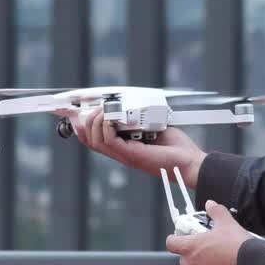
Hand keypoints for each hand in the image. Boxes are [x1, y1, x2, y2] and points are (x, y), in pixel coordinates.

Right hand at [62, 107, 205, 186]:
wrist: (189, 162)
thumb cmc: (175, 147)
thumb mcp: (154, 126)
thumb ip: (140, 117)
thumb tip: (131, 102)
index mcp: (122, 146)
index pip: (93, 137)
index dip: (81, 123)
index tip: (75, 108)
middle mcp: (119, 152)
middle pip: (88, 139)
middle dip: (84, 120)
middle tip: (95, 106)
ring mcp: (123, 155)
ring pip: (94, 140)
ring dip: (94, 121)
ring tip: (103, 109)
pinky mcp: (131, 155)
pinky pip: (108, 142)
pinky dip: (106, 127)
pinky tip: (111, 117)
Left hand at [166, 201, 251, 264]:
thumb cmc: (238, 248)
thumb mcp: (227, 223)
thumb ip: (216, 212)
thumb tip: (211, 205)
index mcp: (191, 247)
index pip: (171, 243)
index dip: (176, 238)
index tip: (182, 236)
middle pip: (185, 257)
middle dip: (195, 252)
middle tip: (209, 246)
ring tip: (221, 258)